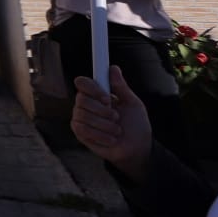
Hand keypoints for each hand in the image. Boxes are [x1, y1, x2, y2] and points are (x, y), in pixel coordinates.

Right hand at [70, 66, 151, 180]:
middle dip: (102, 111)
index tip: (108, 98)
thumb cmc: (136, 125)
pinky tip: (110, 138)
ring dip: (104, 125)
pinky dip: (100, 135)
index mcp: (97, 94)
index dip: (93, 89)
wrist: (137, 149)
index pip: (82, 82)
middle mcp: (86, 104)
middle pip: (81, 99)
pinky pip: (83, 130)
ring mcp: (81, 118)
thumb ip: (121, 87)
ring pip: (82, 115)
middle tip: (116, 117)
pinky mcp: (80, 133)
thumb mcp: (133, 104)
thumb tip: (113, 68)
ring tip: (117, 130)